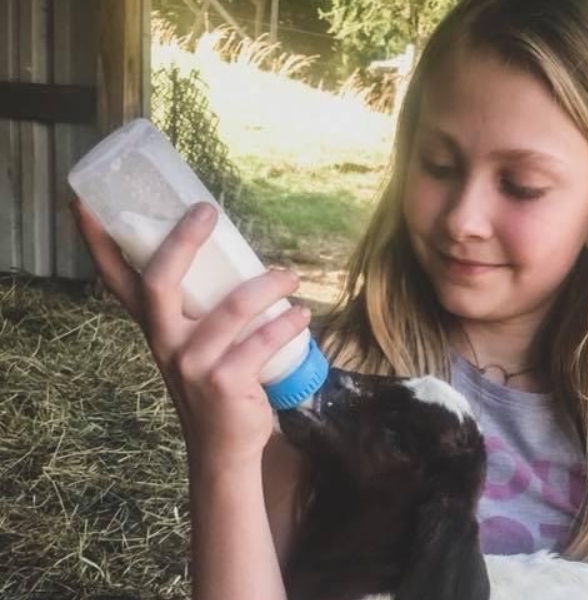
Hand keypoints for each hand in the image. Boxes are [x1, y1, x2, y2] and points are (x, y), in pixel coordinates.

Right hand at [71, 199, 311, 469]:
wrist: (223, 447)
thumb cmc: (212, 385)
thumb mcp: (192, 346)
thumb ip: (196, 310)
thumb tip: (232, 258)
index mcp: (155, 328)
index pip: (117, 282)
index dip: (97, 243)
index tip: (83, 202)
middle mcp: (165, 343)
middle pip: (161, 281)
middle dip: (183, 241)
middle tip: (208, 212)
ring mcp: (192, 364)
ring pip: (232, 307)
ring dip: (268, 286)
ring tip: (290, 279)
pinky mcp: (225, 381)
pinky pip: (262, 340)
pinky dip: (288, 323)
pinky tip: (301, 315)